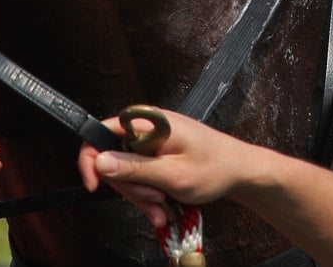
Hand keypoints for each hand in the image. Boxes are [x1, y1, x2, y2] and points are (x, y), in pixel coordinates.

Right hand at [78, 108, 261, 229]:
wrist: (240, 171)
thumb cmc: (214, 168)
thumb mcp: (172, 175)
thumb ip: (134, 169)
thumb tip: (99, 161)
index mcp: (151, 123)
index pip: (104, 130)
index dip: (91, 157)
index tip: (94, 185)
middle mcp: (149, 128)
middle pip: (113, 158)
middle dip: (130, 187)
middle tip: (153, 201)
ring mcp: (153, 141)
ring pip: (127, 172)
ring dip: (141, 196)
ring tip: (163, 209)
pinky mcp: (158, 153)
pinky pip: (141, 175)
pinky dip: (149, 195)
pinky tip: (163, 209)